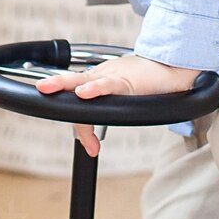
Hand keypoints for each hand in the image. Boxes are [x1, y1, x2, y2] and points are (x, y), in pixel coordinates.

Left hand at [35, 52, 201, 157]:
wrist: (178, 70)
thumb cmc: (156, 82)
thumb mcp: (130, 98)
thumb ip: (116, 108)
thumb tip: (106, 129)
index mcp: (103, 81)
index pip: (81, 101)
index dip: (81, 125)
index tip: (91, 148)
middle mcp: (105, 77)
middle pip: (74, 84)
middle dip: (55, 87)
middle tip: (40, 91)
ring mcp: (114, 77)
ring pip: (83, 80)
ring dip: (63, 84)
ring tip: (46, 87)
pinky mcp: (127, 80)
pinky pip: (108, 85)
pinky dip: (95, 89)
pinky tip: (84, 93)